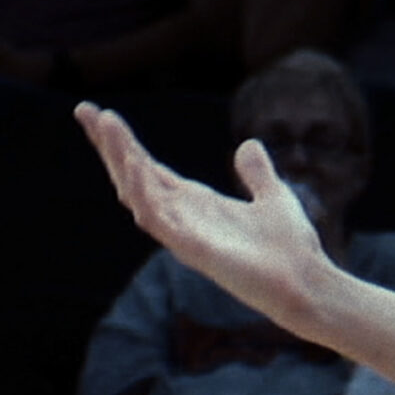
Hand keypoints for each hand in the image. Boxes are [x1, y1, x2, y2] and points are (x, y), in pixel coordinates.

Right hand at [76, 104, 328, 325]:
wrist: (308, 284)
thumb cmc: (290, 250)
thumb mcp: (274, 198)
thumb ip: (258, 174)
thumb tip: (249, 145)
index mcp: (197, 204)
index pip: (150, 169)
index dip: (125, 144)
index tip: (101, 114)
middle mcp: (183, 218)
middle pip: (135, 176)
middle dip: (110, 145)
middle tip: (85, 110)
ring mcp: (183, 234)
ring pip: (136, 193)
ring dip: (120, 159)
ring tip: (103, 124)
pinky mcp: (192, 249)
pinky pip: (158, 218)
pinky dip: (144, 191)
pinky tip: (135, 163)